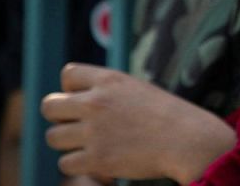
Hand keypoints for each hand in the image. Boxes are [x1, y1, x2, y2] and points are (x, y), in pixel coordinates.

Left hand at [40, 63, 235, 182]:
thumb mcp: (138, 91)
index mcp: (110, 80)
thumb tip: (75, 104)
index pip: (68, 74)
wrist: (190, 140)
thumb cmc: (169, 117)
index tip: (88, 101)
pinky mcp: (96, 159)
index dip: (72, 89)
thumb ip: (108, 92)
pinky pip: (66, 164)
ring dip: (69, 144)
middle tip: (80, 127)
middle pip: (49, 106)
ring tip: (94, 146)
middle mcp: (97, 102)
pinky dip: (82, 166)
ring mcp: (94, 131)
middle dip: (60, 117)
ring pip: (53, 137)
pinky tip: (102, 164)